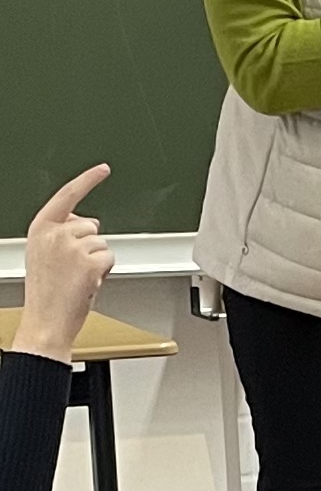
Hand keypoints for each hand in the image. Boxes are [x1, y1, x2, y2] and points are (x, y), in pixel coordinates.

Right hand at [18, 165, 113, 362]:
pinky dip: (105, 272)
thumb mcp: (44, 254)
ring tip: (78, 279)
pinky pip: (110, 258)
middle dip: (90, 245)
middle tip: (73, 269)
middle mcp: (56, 234)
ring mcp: (73, 247)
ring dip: (97, 261)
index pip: (67, 196)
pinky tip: (88, 283)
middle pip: (91, 226)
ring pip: (103, 243)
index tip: (102, 169)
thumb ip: (62, 234)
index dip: (87, 180)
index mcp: (40, 228)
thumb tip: (90, 222)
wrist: (45, 321)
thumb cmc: (46, 293)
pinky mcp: (90, 262)